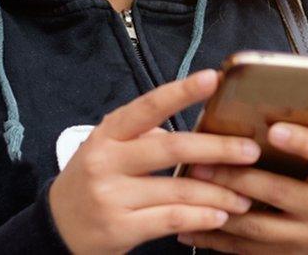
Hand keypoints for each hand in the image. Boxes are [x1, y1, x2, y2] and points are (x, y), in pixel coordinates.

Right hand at [48, 68, 262, 253]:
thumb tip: (199, 131)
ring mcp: (112, 196)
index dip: (181, 91)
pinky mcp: (119, 228)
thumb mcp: (109, 149)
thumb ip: (146, 138)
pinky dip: (201, 217)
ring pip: (177, 190)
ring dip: (218, 192)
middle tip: (251, 150)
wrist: (57, 227)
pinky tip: (220, 215)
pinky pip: (171, 219)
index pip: (148, 107)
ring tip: (245, 194)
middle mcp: (107, 161)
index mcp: (108, 134)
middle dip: (216, 148)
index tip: (213, 78)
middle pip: (171, 148)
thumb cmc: (93, 180)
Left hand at [178, 122, 307, 253]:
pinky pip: (248, 250)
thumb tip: (260, 103)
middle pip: (277, 191)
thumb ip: (306, 138)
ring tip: (188, 189)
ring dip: (218, 207)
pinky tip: (189, 225)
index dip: (303, 141)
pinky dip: (216, 238)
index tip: (275, 129)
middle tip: (200, 161)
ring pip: (257, 226)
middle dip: (234, 177)